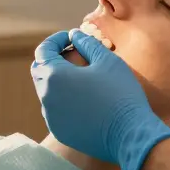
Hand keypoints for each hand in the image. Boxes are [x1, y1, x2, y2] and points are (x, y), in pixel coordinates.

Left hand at [31, 29, 169, 169]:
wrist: (130, 135)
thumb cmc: (120, 93)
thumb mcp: (107, 61)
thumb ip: (86, 44)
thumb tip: (74, 35)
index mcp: (54, 76)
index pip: (43, 50)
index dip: (56, 40)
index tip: (71, 38)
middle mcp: (46, 97)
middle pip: (40, 70)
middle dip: (53, 59)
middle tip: (72, 53)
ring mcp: (51, 117)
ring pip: (46, 91)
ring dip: (57, 80)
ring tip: (80, 76)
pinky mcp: (59, 131)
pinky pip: (55, 110)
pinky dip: (63, 100)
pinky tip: (83, 98)